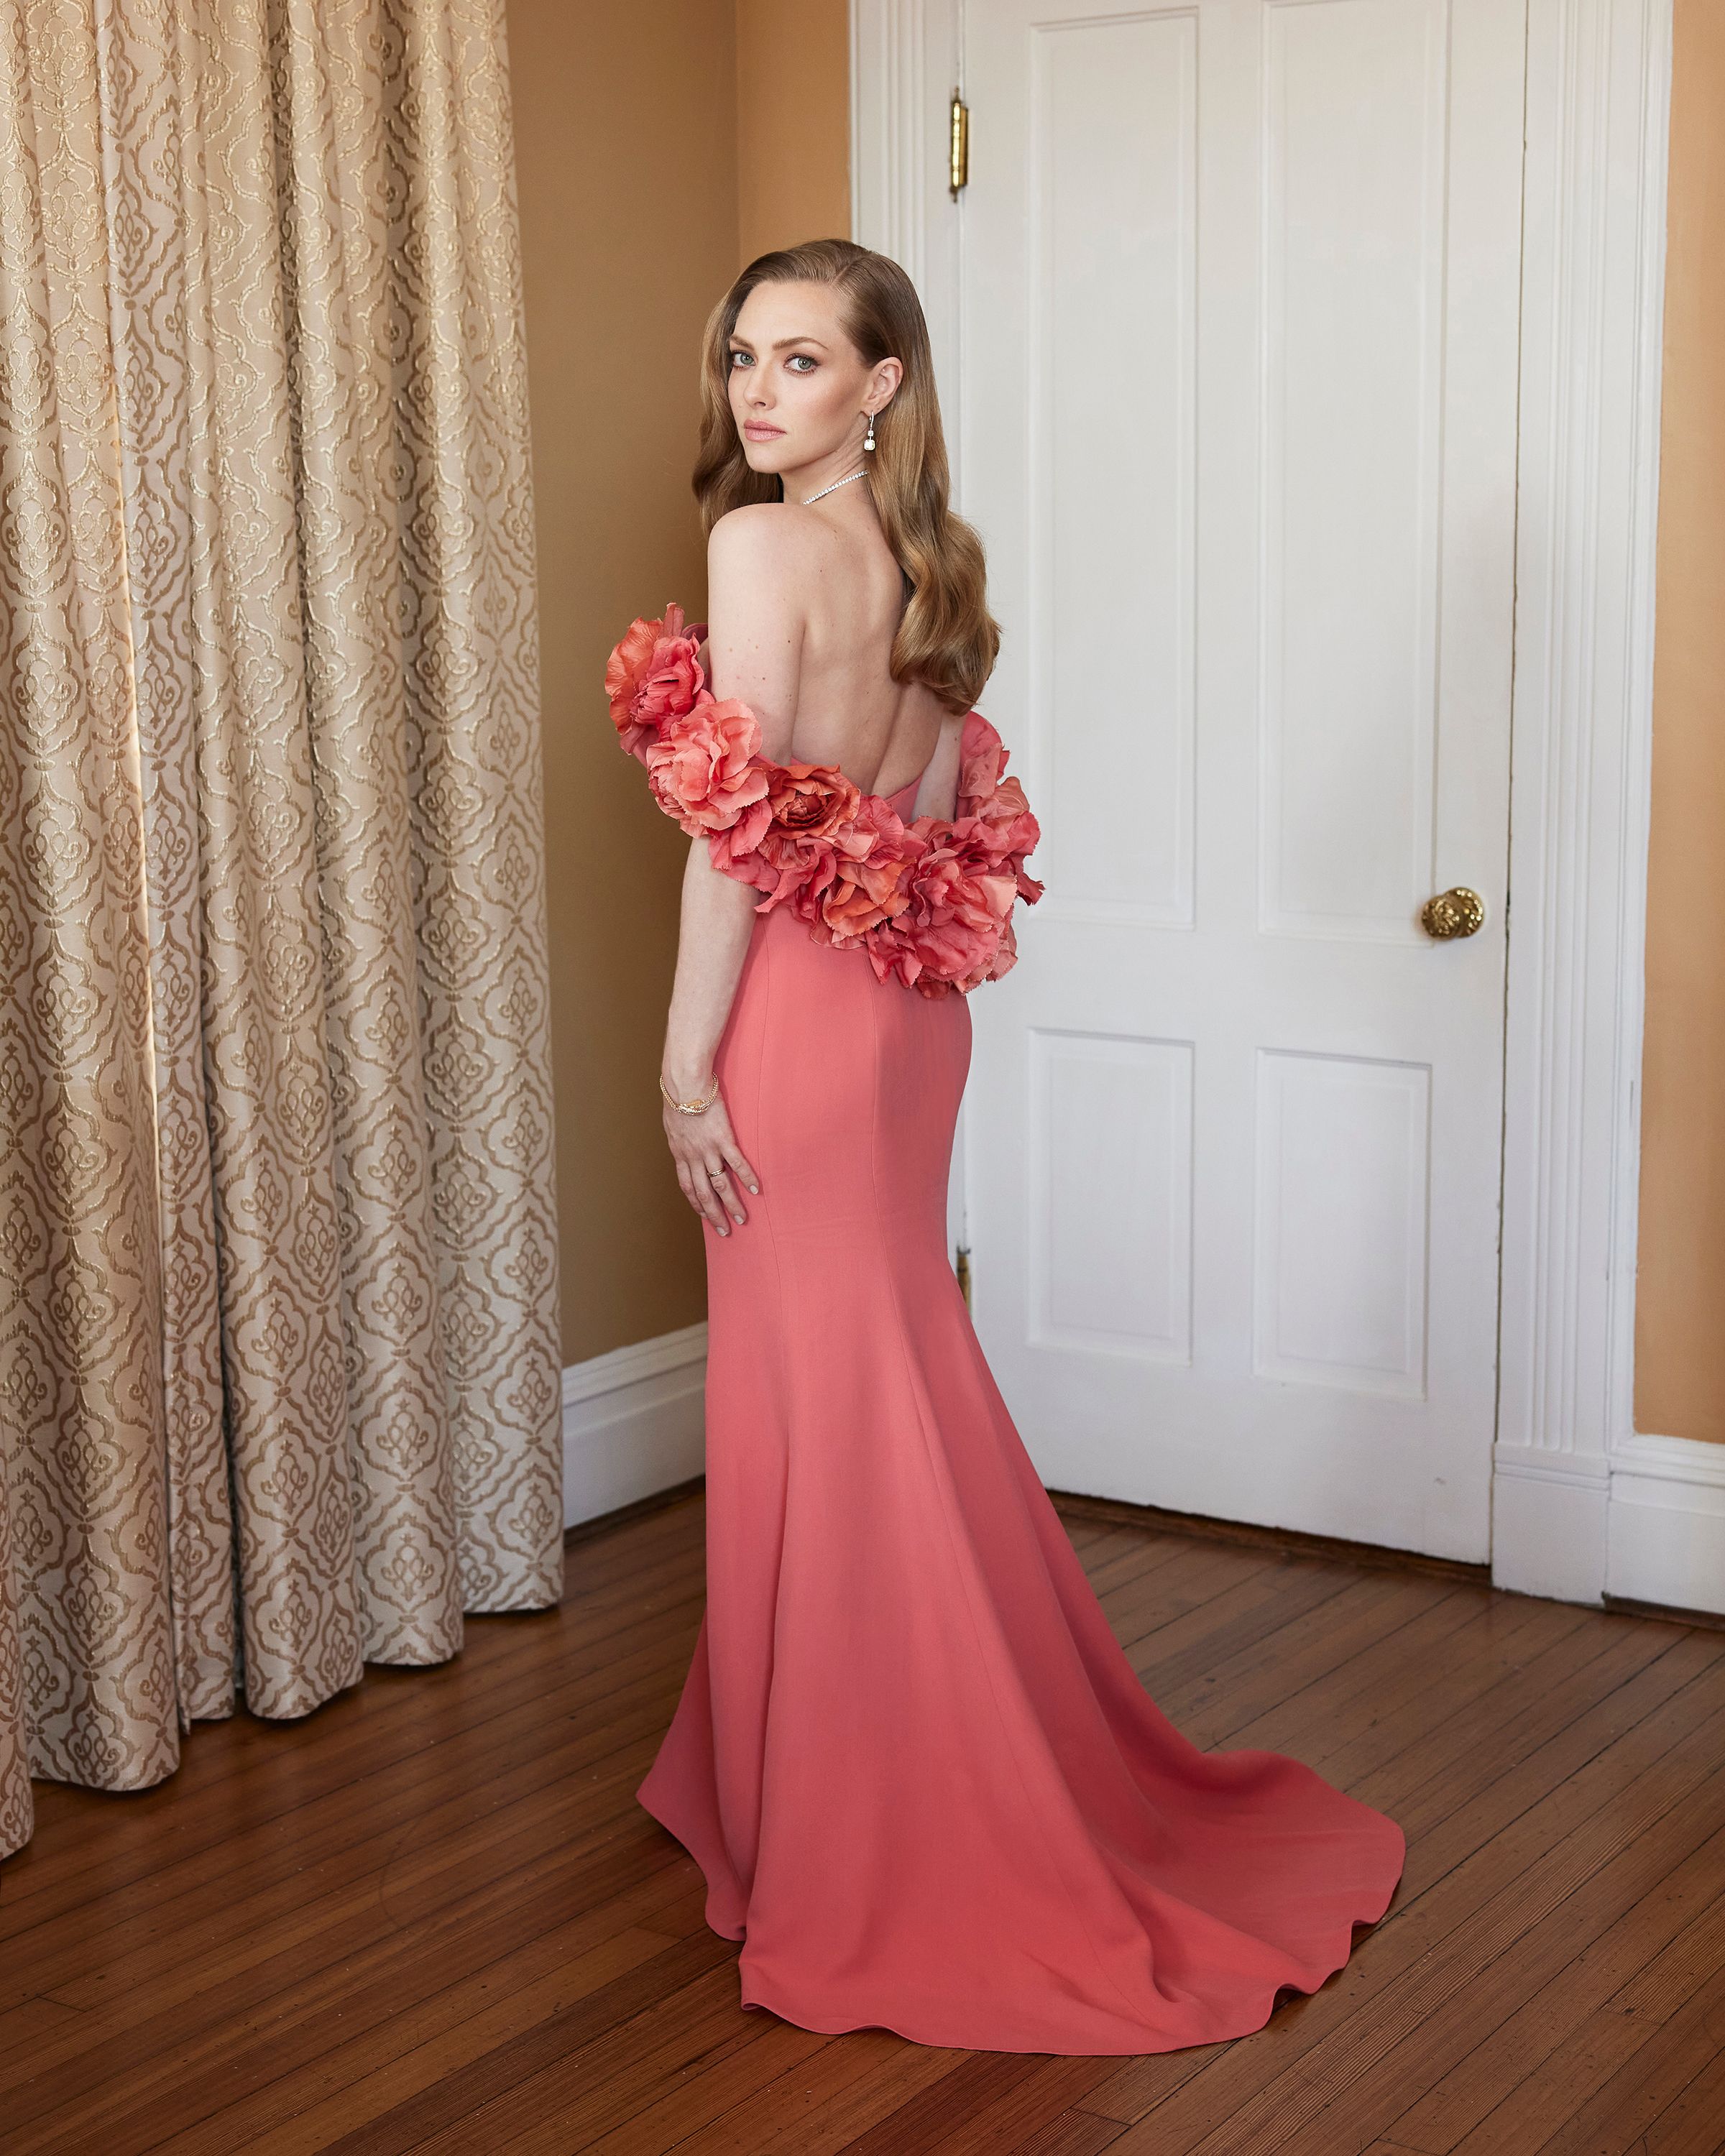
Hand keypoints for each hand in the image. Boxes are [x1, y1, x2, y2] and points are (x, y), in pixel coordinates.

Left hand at [663, 1088, 758, 1235]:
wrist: (684, 1085)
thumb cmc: (677, 1098)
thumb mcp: (673, 1123)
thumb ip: (680, 1138)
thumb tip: (683, 1141)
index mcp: (680, 1154)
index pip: (687, 1187)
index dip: (696, 1204)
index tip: (704, 1216)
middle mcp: (693, 1157)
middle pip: (703, 1193)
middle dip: (714, 1214)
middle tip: (724, 1230)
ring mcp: (708, 1150)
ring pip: (720, 1185)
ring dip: (731, 1204)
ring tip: (742, 1218)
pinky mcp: (723, 1139)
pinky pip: (736, 1164)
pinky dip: (746, 1178)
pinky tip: (755, 1189)